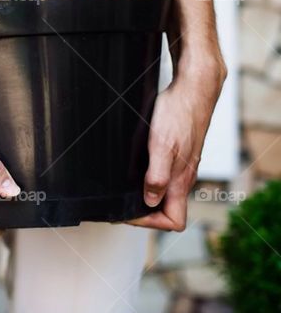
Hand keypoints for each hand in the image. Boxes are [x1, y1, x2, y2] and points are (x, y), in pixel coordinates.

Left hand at [129, 62, 225, 231]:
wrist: (193, 89)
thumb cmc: (178, 113)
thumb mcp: (162, 145)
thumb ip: (157, 176)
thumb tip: (150, 201)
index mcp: (180, 180)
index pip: (173, 221)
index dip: (149, 223)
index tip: (128, 212)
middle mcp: (183, 177)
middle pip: (166, 210)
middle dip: (142, 212)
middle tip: (119, 204)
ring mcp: (181, 166)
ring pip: (164, 194)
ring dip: (143, 196)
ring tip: (122, 190)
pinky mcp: (177, 154)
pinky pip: (163, 177)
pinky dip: (147, 180)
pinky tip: (132, 170)